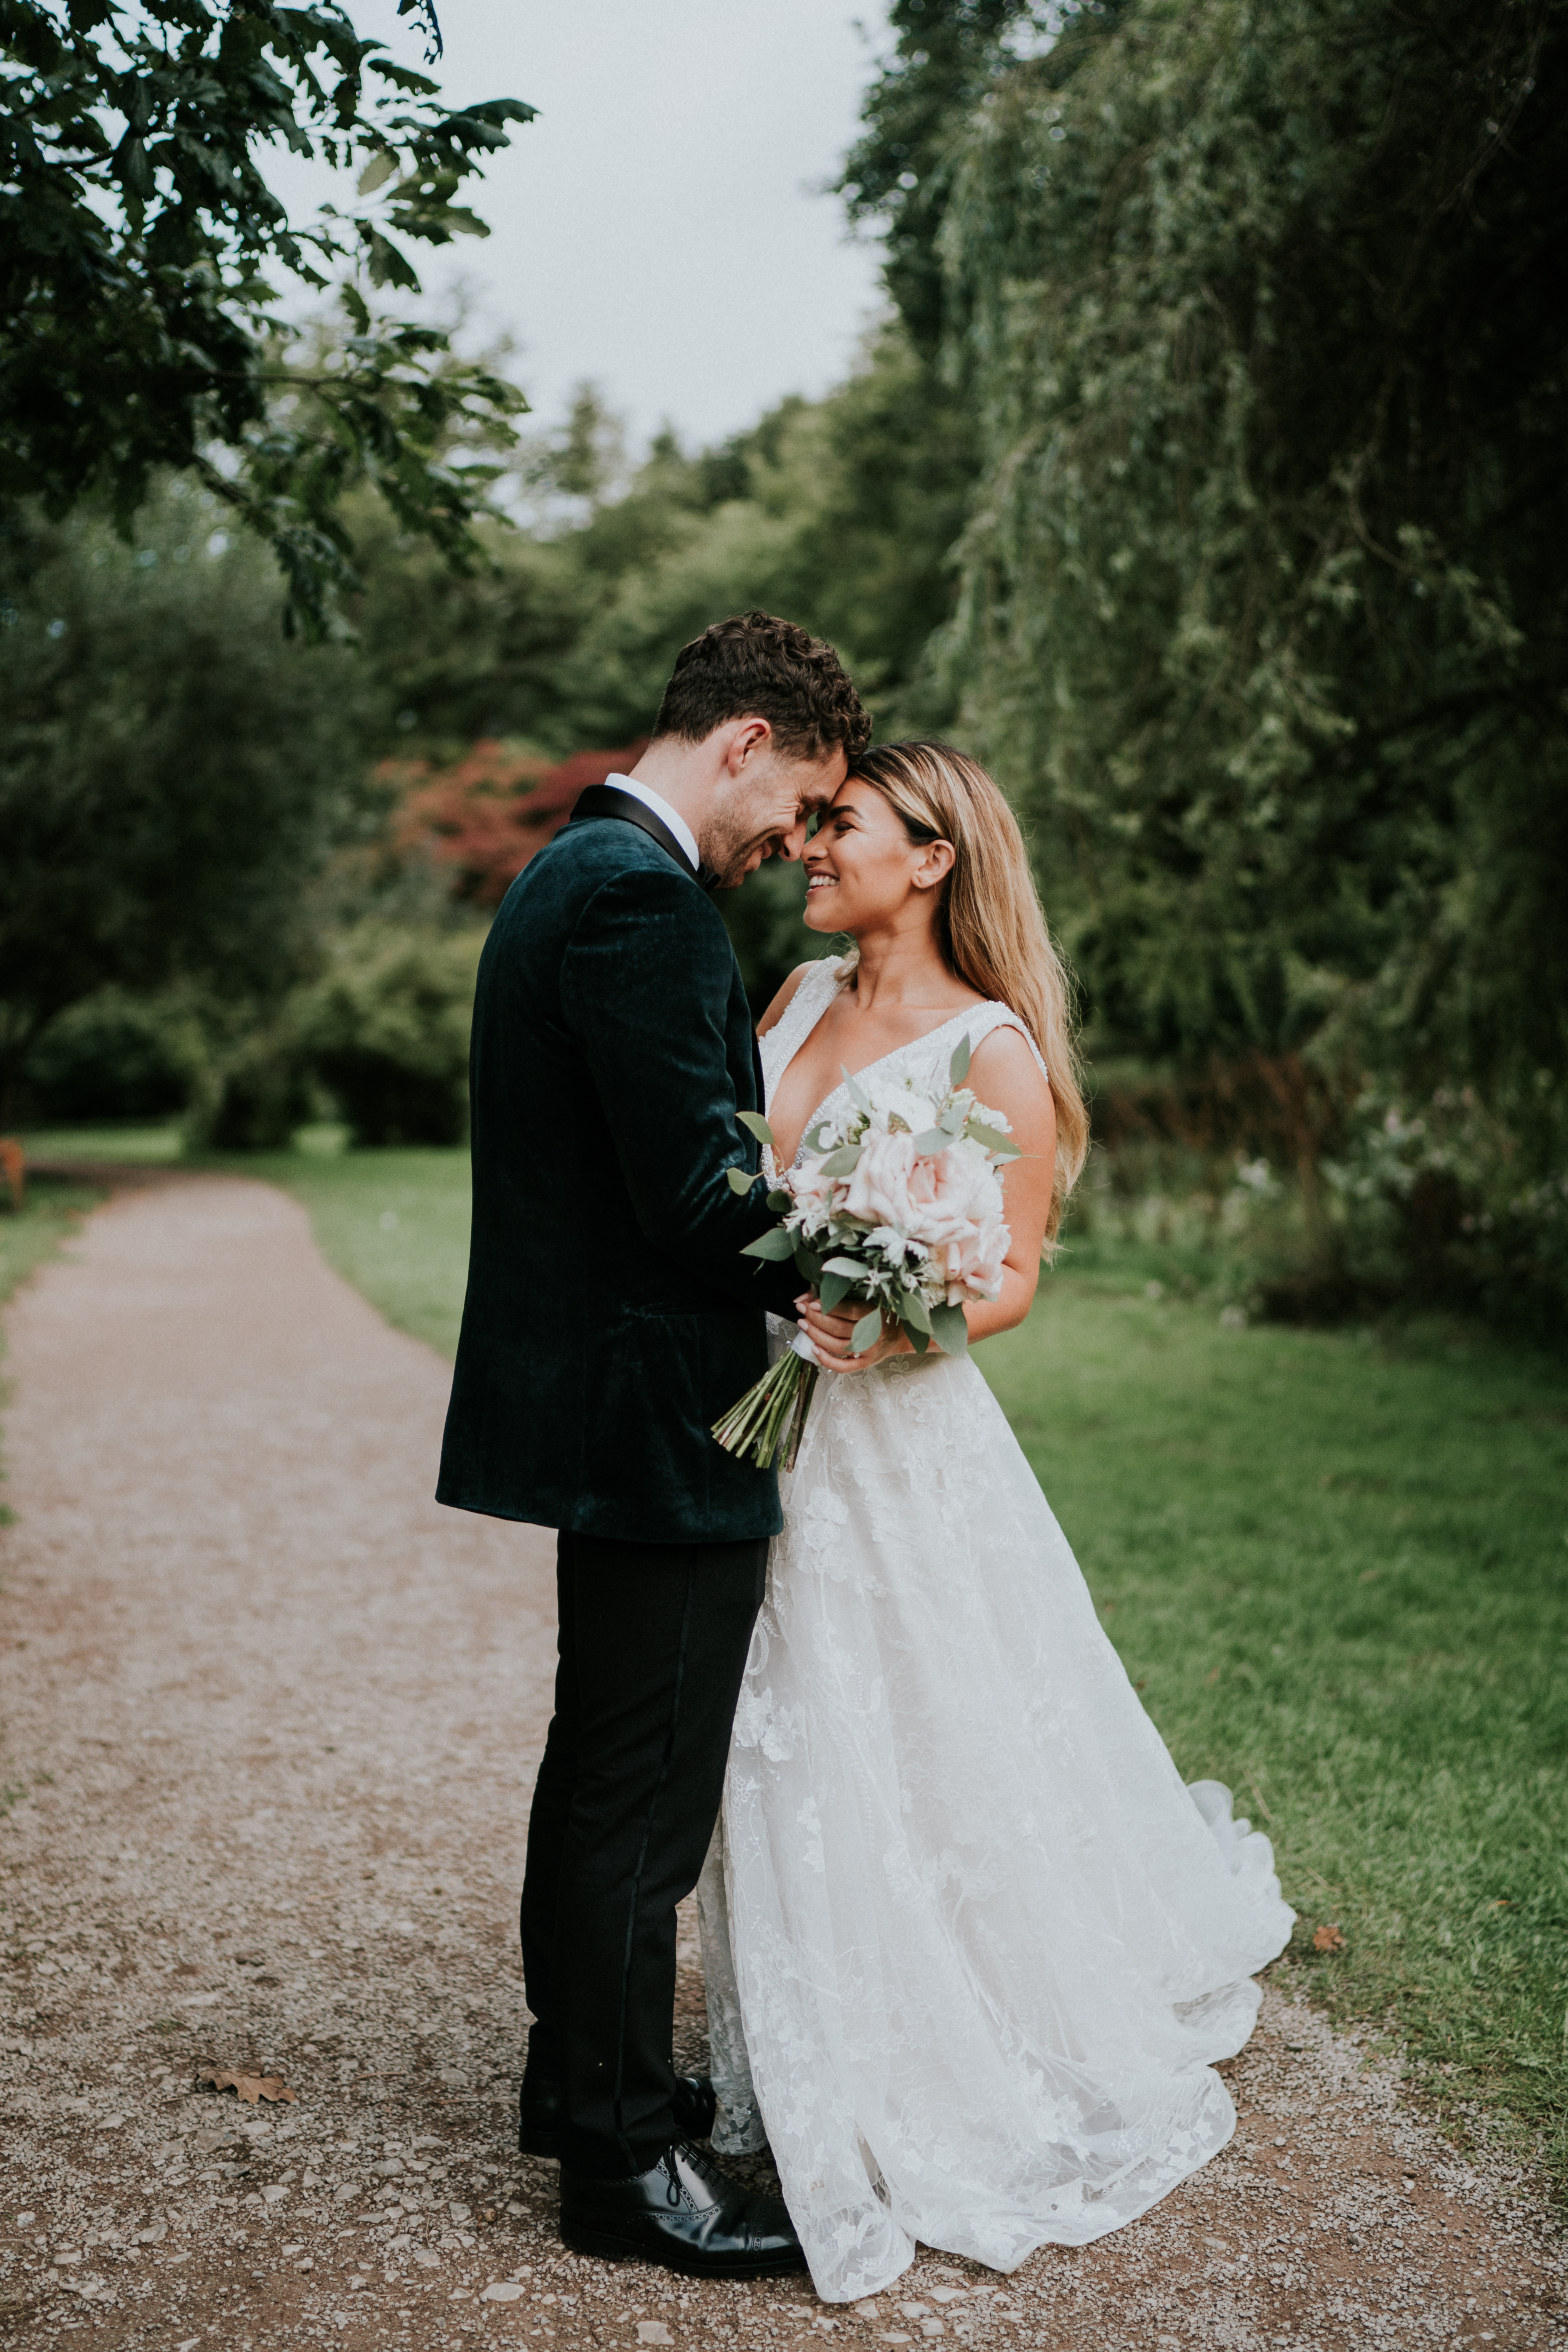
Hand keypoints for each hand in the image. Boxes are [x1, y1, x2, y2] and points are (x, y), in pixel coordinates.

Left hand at [795, 1293, 914, 1375]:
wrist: (900, 1334)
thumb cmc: (880, 1312)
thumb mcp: (866, 1299)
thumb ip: (840, 1296)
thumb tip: (806, 1297)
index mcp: (875, 1314)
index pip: (849, 1311)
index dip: (829, 1307)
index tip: (811, 1302)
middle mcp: (872, 1334)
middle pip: (839, 1328)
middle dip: (816, 1318)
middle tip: (802, 1309)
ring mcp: (868, 1351)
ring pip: (837, 1345)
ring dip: (816, 1335)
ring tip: (803, 1324)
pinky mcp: (864, 1363)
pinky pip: (843, 1366)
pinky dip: (826, 1360)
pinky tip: (813, 1349)